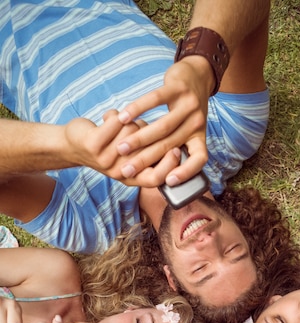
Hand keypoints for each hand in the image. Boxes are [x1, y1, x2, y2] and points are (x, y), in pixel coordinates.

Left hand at [63, 111, 178, 185]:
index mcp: (131, 179)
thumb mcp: (131, 157)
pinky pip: (117, 122)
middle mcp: (119, 173)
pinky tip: (110, 117)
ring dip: (129, 122)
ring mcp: (105, 160)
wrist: (72, 145)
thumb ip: (150, 154)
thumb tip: (177, 144)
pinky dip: (115, 115)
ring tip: (120, 123)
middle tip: (141, 124)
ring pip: (132, 132)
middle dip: (147, 133)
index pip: (155, 179)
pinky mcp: (93, 145)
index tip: (176, 149)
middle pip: (146, 152)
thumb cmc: (108, 147)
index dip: (169, 166)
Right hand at [115, 57, 211, 185]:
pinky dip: (137, 109)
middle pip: (169, 146)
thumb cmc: (185, 110)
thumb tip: (155, 172)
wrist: (196, 74)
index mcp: (199, 137)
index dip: (186, 172)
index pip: (199, 159)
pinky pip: (155, 100)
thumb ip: (175, 147)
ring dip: (138, 139)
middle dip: (145, 160)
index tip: (168, 181)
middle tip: (125, 170)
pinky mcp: (177, 87)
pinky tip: (123, 117)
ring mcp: (189, 104)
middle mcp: (197, 123)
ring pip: (161, 127)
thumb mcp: (186, 131)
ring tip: (121, 147)